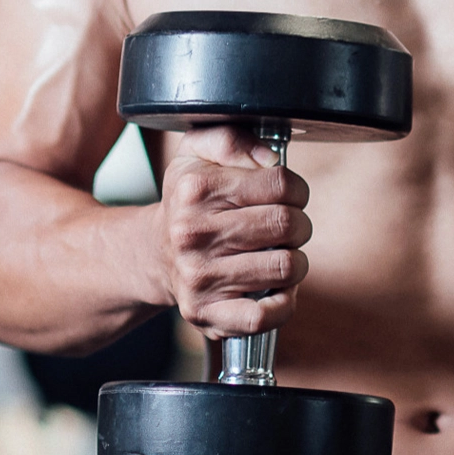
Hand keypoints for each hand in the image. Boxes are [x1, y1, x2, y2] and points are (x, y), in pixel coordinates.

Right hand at [155, 126, 311, 338]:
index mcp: (196, 190)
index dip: (296, 189)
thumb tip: (268, 156)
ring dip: (295, 261)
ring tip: (279, 255)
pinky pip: (263, 316)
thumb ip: (230, 138)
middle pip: (287, 224)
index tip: (289, 196)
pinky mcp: (207, 313)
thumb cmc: (188, 203)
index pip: (280, 183)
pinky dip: (284, 303)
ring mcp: (199, 277)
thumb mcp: (197, 153)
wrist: (155, 254)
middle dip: (299, 224)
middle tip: (286, 227)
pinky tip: (276, 289)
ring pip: (286, 267)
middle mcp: (193, 233)